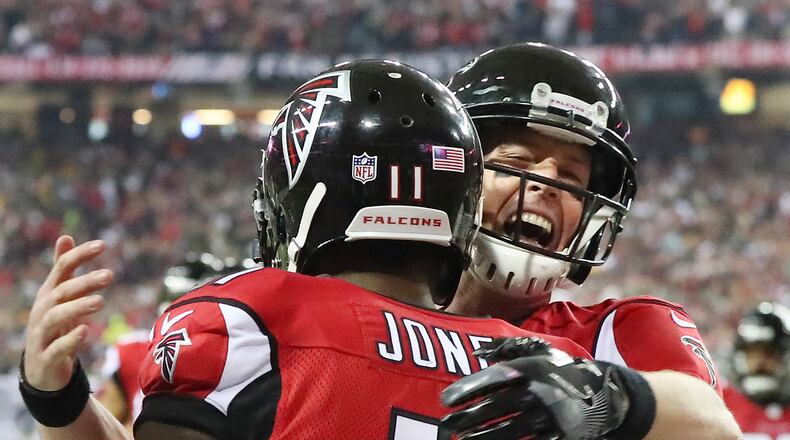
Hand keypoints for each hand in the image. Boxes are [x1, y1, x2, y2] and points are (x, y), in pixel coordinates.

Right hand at [23, 236, 112, 390]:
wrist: (40, 369)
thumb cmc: (55, 326)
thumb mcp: (58, 297)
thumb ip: (63, 269)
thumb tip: (65, 237)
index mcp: (48, 294)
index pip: (62, 268)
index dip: (80, 255)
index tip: (103, 244)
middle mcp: (42, 311)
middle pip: (61, 292)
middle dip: (84, 282)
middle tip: (110, 275)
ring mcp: (41, 335)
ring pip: (55, 318)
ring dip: (78, 308)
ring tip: (100, 301)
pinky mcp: (46, 358)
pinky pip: (56, 348)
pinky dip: (70, 340)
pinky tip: (86, 331)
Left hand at [441, 337, 629, 439]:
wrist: (604, 393)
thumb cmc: (561, 369)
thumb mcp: (539, 350)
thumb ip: (508, 347)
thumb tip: (480, 352)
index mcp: (531, 369)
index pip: (493, 379)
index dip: (468, 388)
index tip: (445, 399)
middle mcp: (537, 392)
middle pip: (496, 408)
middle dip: (469, 417)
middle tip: (447, 423)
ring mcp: (548, 417)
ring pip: (508, 430)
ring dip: (482, 437)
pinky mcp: (557, 435)